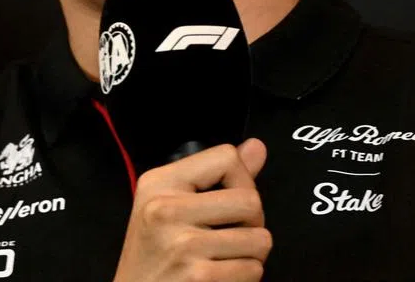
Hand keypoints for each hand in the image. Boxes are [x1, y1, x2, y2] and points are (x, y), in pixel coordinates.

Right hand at [112, 138, 271, 281]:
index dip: (243, 180)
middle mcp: (165, 209)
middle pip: (251, 200)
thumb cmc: (154, 255)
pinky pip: (252, 269)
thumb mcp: (171, 206)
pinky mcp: (197, 277)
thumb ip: (217, 176)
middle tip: (231, 236)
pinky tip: (220, 275)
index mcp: (159, 183)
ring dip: (251, 254)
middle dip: (253, 223)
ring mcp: (181, 244)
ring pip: (260, 239)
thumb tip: (257, 146)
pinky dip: (245, 276)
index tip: (229, 202)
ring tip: (225, 257)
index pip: (227, 157)